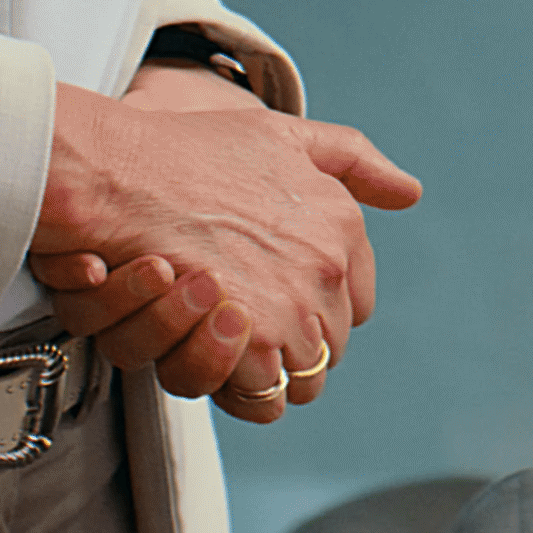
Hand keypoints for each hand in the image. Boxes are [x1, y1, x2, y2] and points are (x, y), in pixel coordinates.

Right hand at [32, 72, 422, 417]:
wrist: (122, 174)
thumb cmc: (188, 151)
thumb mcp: (281, 135)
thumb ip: (351, 160)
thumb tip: (410, 192)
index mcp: (341, 225)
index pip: (358, 303)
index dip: (316, 310)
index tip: (271, 299)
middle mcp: (328, 270)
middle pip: (330, 348)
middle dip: (288, 345)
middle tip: (234, 324)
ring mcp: (294, 310)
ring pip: (301, 380)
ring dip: (262, 371)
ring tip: (216, 340)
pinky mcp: (253, 346)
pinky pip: (264, 397)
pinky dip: (236, 386)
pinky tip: (203, 351)